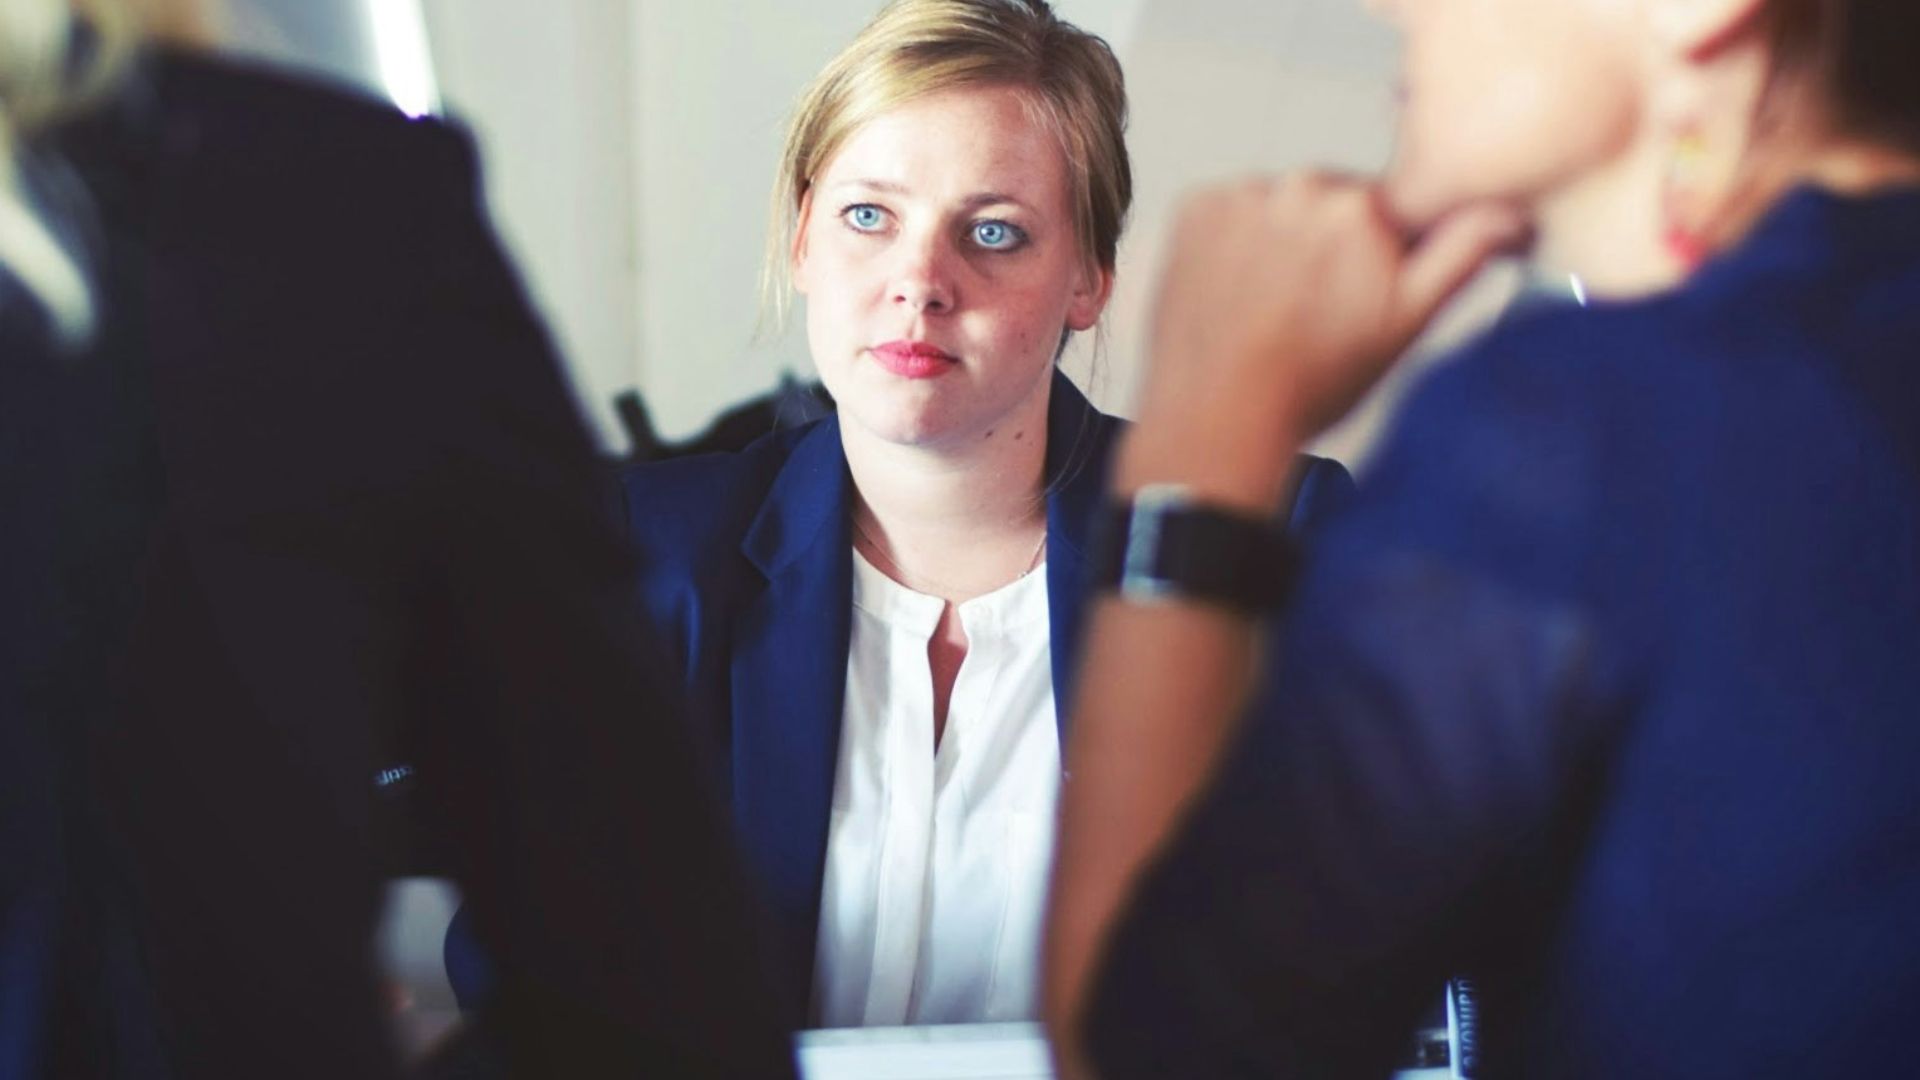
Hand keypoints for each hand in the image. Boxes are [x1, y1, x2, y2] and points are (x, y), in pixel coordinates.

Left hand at [1122, 172, 1522, 508]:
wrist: (1218, 416)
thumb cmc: (1311, 383)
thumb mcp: (1407, 323)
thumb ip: (1462, 254)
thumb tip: (1510, 211)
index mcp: (1363, 206)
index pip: (1390, 208)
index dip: (1381, 252)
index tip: (1361, 289)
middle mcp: (1300, 186)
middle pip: (1332, 203)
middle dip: (1331, 244)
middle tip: (1314, 309)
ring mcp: (1241, 195)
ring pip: (1279, 206)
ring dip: (1280, 241)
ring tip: (1271, 307)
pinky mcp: (1195, 209)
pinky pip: (1230, 211)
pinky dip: (1233, 242)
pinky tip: (1237, 292)